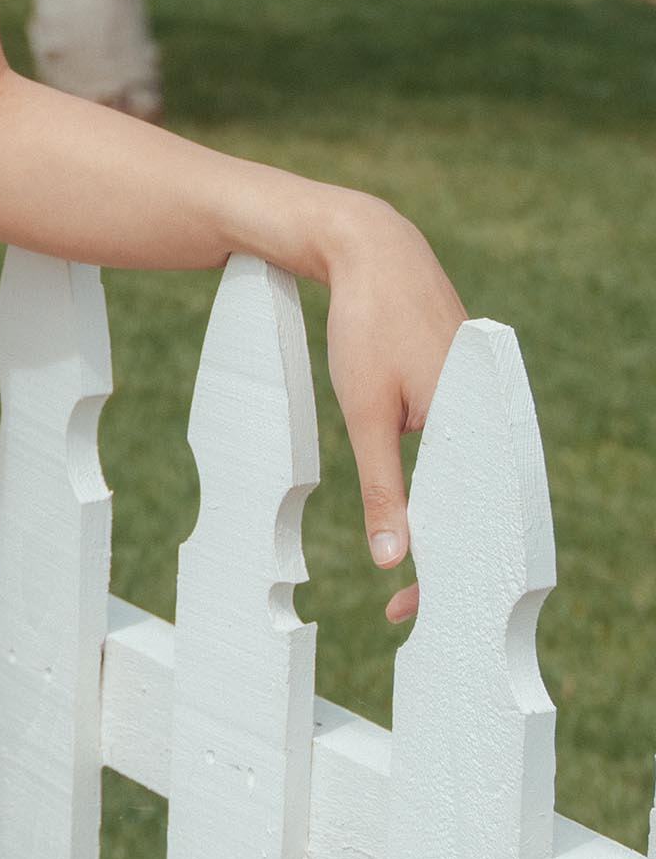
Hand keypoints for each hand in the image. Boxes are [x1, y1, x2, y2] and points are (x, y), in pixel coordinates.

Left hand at [315, 189, 468, 628]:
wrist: (372, 247)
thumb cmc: (367, 324)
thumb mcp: (365, 411)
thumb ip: (383, 486)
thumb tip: (391, 559)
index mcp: (479, 424)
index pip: (474, 526)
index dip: (441, 577)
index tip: (404, 610)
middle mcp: (493, 416)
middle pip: (480, 513)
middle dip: (448, 565)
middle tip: (407, 608)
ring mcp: (482, 402)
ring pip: (472, 486)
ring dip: (448, 531)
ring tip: (421, 580)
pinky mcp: (468, 391)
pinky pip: (465, 456)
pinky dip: (445, 492)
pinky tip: (430, 522)